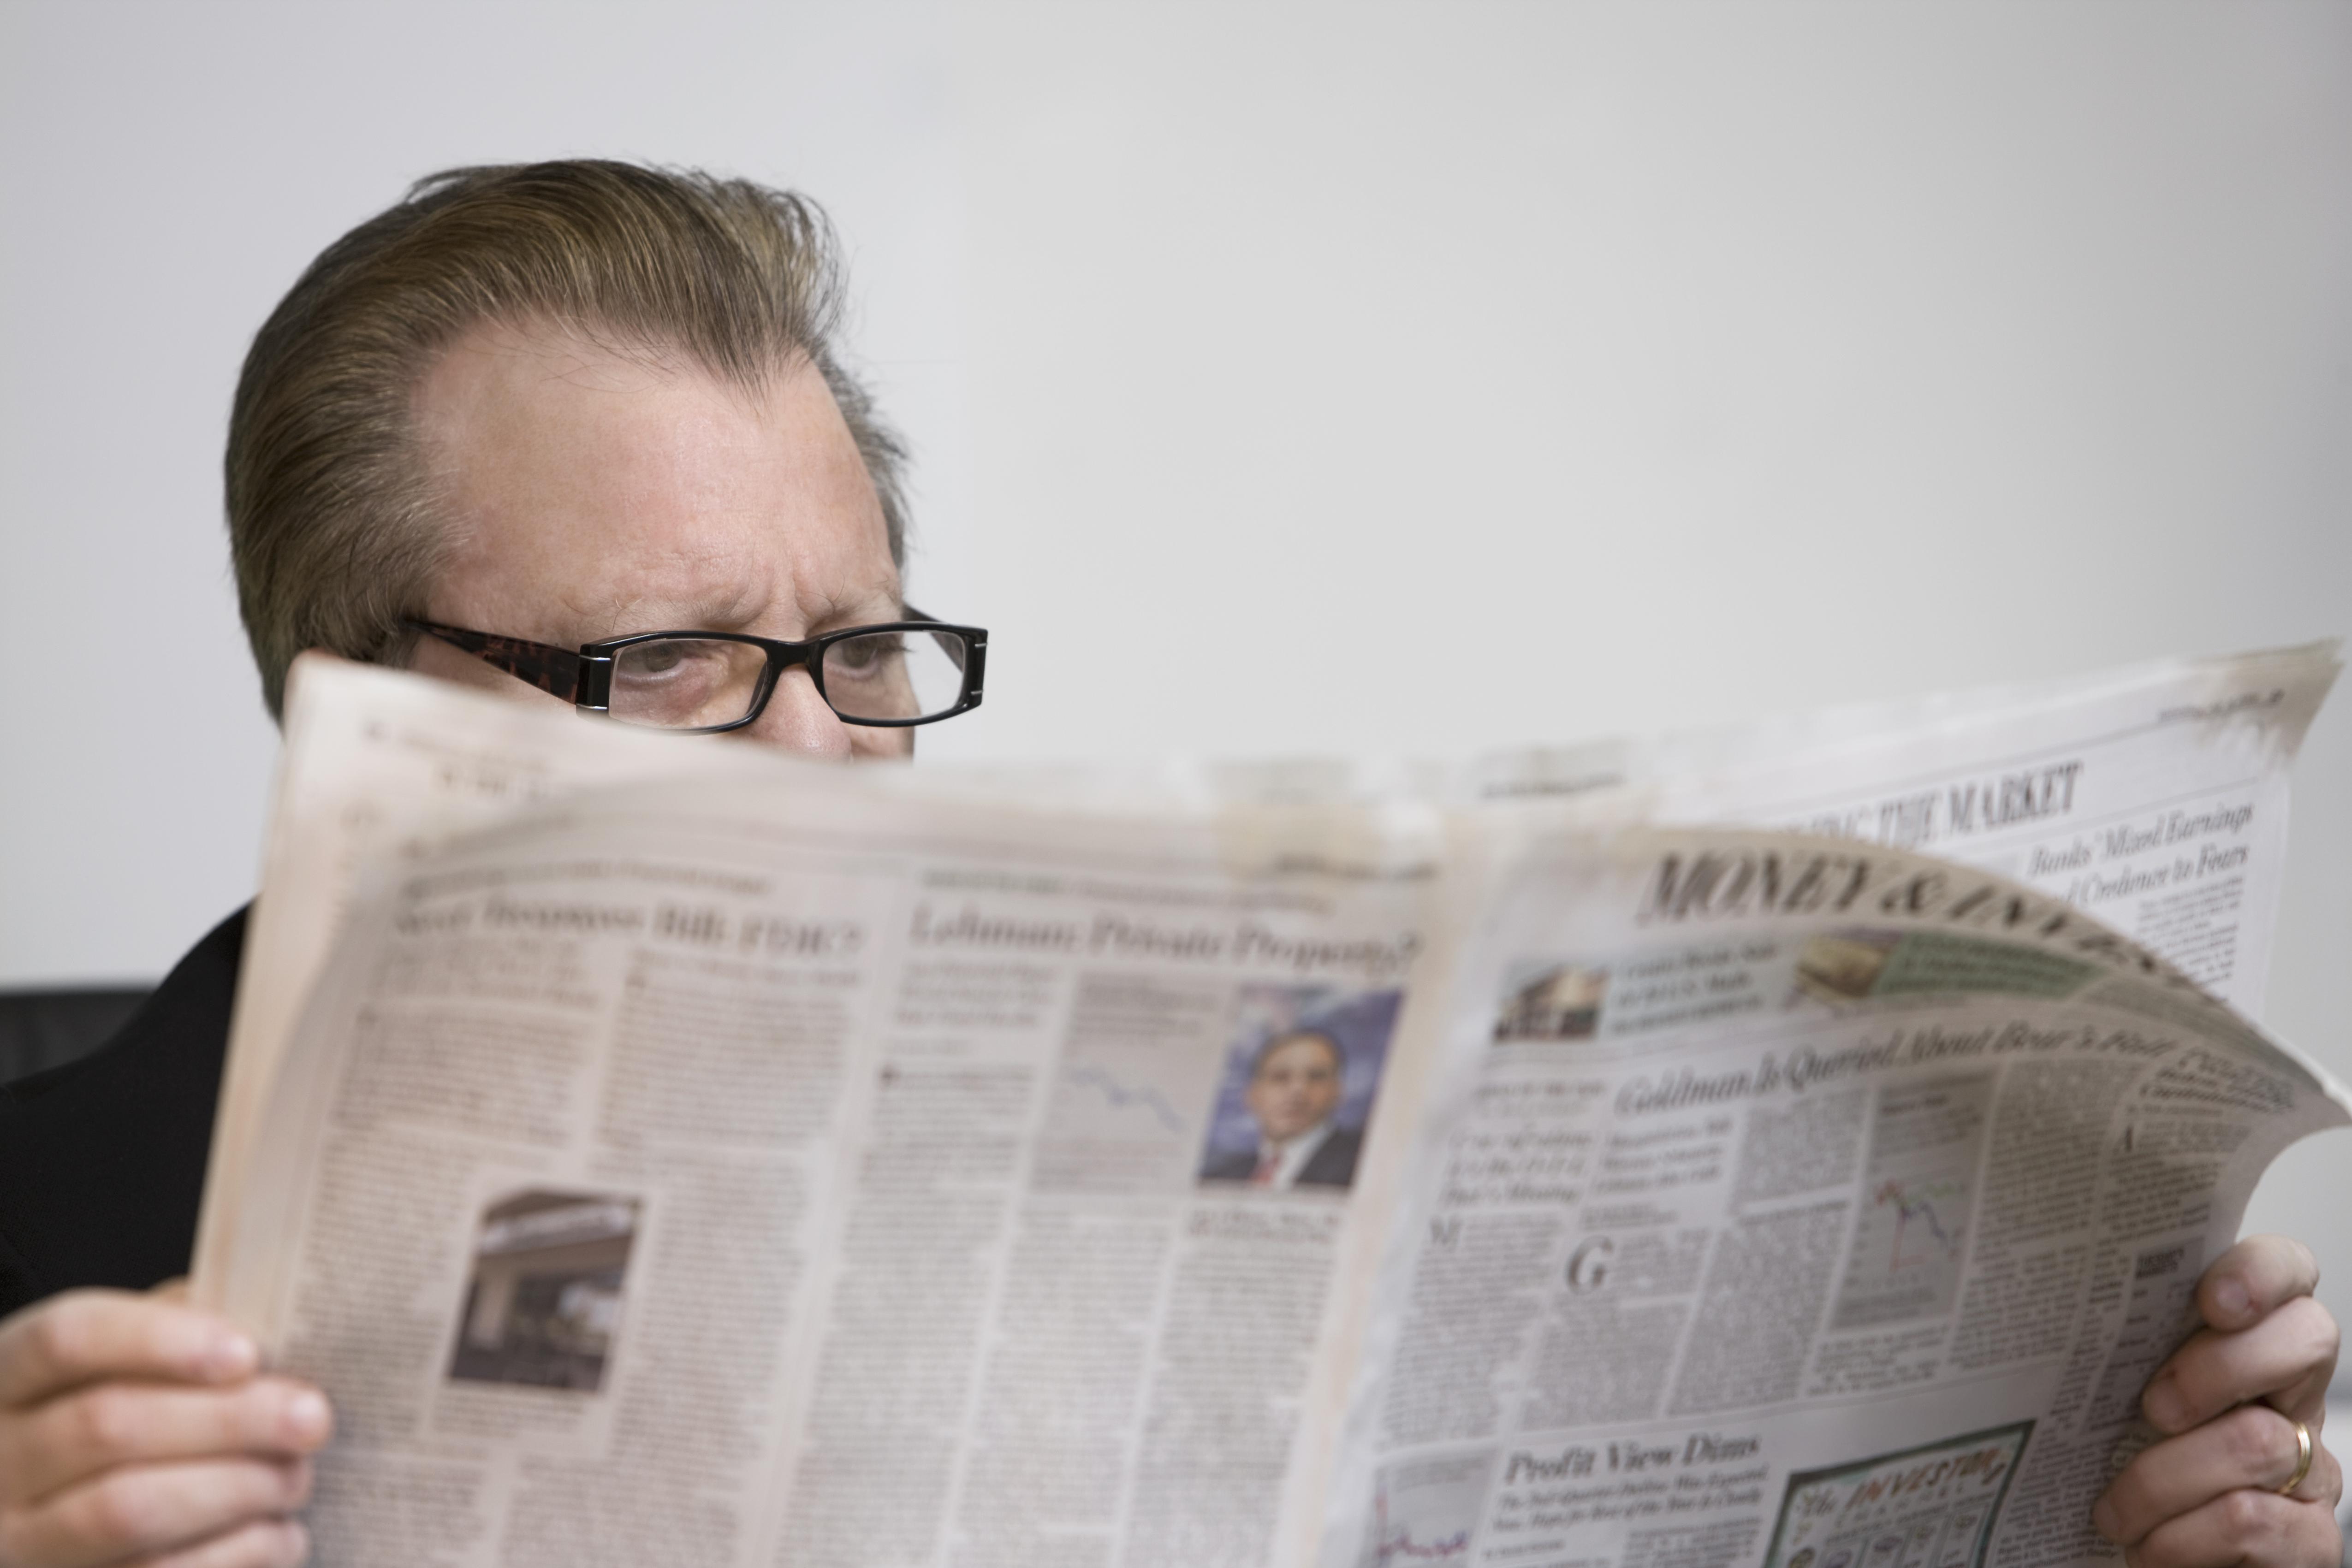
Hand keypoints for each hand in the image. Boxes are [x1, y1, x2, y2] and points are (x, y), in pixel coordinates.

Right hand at [0, 1287, 329, 1566]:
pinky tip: (282, 1535)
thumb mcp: (132, 1362)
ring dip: (234, 1489)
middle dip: (228, 1420)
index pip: (71, 1338)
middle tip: (311, 1418)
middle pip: (108, 1427)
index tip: (249, 1353)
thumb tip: (267, 1329)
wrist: (83, 1507)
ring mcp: (20, 1538)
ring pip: (125, 1509)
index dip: (160, 1339)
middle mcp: (0, 1459)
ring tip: (297, 1477)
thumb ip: (182, 1330)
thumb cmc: (128, 1415)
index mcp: (12, 1377)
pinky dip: (235, 1554)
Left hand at [2094, 1236, 2342, 1567]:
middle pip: (2307, 1339)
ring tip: (2114, 1511)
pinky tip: (2147, 1549)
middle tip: (2152, 1407)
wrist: (2125, 1562)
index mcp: (2242, 1346)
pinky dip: (2181, 1538)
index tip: (2210, 1299)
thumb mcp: (2105, 1398)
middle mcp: (2290, 1398)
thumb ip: (2108, 1346)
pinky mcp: (2310, 1540)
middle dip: (2221, 1366)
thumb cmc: (2107, 1472)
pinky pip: (2252, 1521)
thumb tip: (2042, 1299)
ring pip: (2259, 1441)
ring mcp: (2311, 1469)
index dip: (2263, 1272)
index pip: (2287, 1272)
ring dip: (2163, 1479)